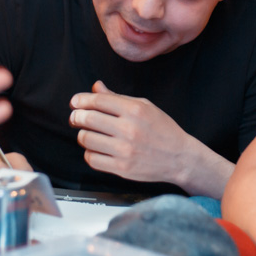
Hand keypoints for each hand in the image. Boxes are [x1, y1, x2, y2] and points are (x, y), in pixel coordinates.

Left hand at [69, 81, 221, 190]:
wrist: (180, 157)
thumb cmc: (163, 130)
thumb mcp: (144, 106)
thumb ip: (117, 97)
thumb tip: (96, 87)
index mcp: (135, 110)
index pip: (98, 101)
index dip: (81, 100)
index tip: (74, 102)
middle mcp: (129, 129)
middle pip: (88, 119)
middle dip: (76, 117)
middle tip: (75, 117)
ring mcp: (125, 150)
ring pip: (86, 139)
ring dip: (83, 135)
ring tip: (89, 133)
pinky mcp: (122, 168)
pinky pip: (92, 159)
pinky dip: (90, 153)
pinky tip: (96, 149)